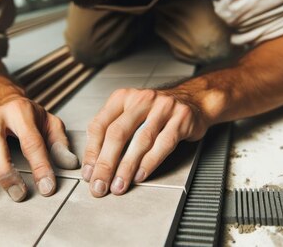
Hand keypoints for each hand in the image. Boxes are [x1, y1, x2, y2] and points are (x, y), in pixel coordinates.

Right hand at [0, 96, 78, 203]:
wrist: (2, 100)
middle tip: (17, 195)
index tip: (47, 187)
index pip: (31, 140)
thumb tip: (69, 164)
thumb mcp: (49, 122)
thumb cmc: (28, 117)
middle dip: (4, 170)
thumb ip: (59, 142)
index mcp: (20, 112)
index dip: (40, 165)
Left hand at [81, 88, 208, 196]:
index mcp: (122, 98)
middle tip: (100, 184)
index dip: (92, 152)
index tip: (88, 174)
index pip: (99, 125)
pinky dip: (150, 162)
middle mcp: (141, 99)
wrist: (193, 100)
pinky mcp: (181, 118)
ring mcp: (162, 107)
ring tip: (119, 185)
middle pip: (118, 133)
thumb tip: (94, 166)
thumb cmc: (156, 112)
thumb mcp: (131, 114)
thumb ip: (112, 133)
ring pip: (140, 140)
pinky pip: (163, 143)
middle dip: (106, 163)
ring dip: (127, 167)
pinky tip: (140, 175)